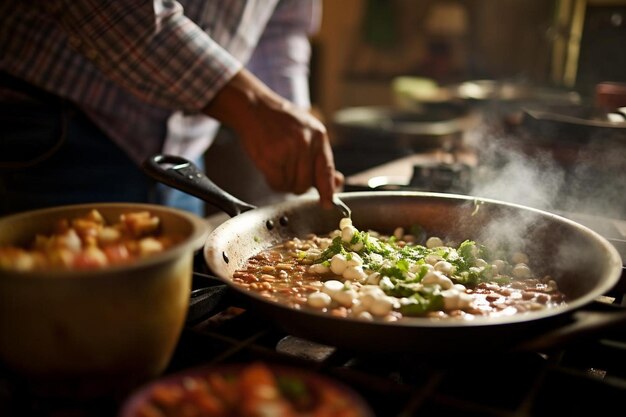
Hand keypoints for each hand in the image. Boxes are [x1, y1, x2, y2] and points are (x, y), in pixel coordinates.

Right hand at [203, 69, 342, 207]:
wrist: (254, 106)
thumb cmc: (281, 121)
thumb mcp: (308, 132)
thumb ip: (321, 158)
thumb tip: (336, 182)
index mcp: (319, 136)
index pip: (326, 170)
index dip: (328, 191)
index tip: (327, 203)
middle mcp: (306, 142)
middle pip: (306, 183)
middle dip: (298, 184)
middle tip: (289, 171)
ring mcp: (288, 149)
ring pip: (291, 185)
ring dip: (284, 182)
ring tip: (278, 163)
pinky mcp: (271, 157)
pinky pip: (276, 183)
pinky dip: (273, 181)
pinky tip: (270, 167)